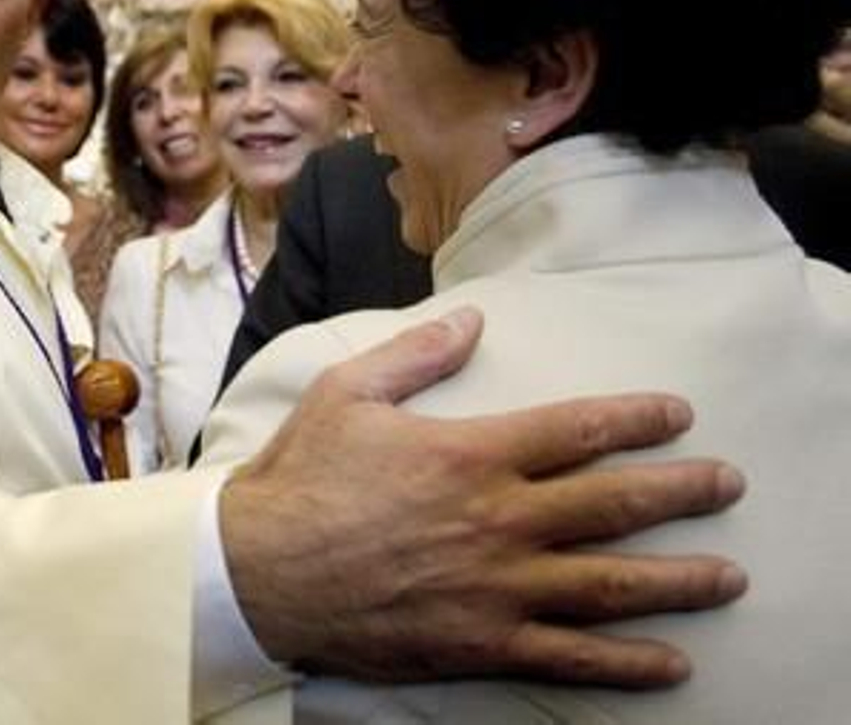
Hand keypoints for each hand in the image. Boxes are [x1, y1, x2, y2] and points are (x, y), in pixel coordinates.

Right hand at [219, 306, 747, 688]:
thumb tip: (472, 322)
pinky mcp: (481, 642)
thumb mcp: (346, 392)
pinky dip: (627, 663)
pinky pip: (570, 656)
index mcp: (471, 454)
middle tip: (728, 484)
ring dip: (679, 580)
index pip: (579, 430)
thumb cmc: (300, 478)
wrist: (257, 570)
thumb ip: (415, 355)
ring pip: (611, 584)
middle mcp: (499, 520)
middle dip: (682, 492)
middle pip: (614, 504)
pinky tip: (672, 663)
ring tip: (728, 576)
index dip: (636, 419)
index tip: (677, 414)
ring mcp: (496, 587)